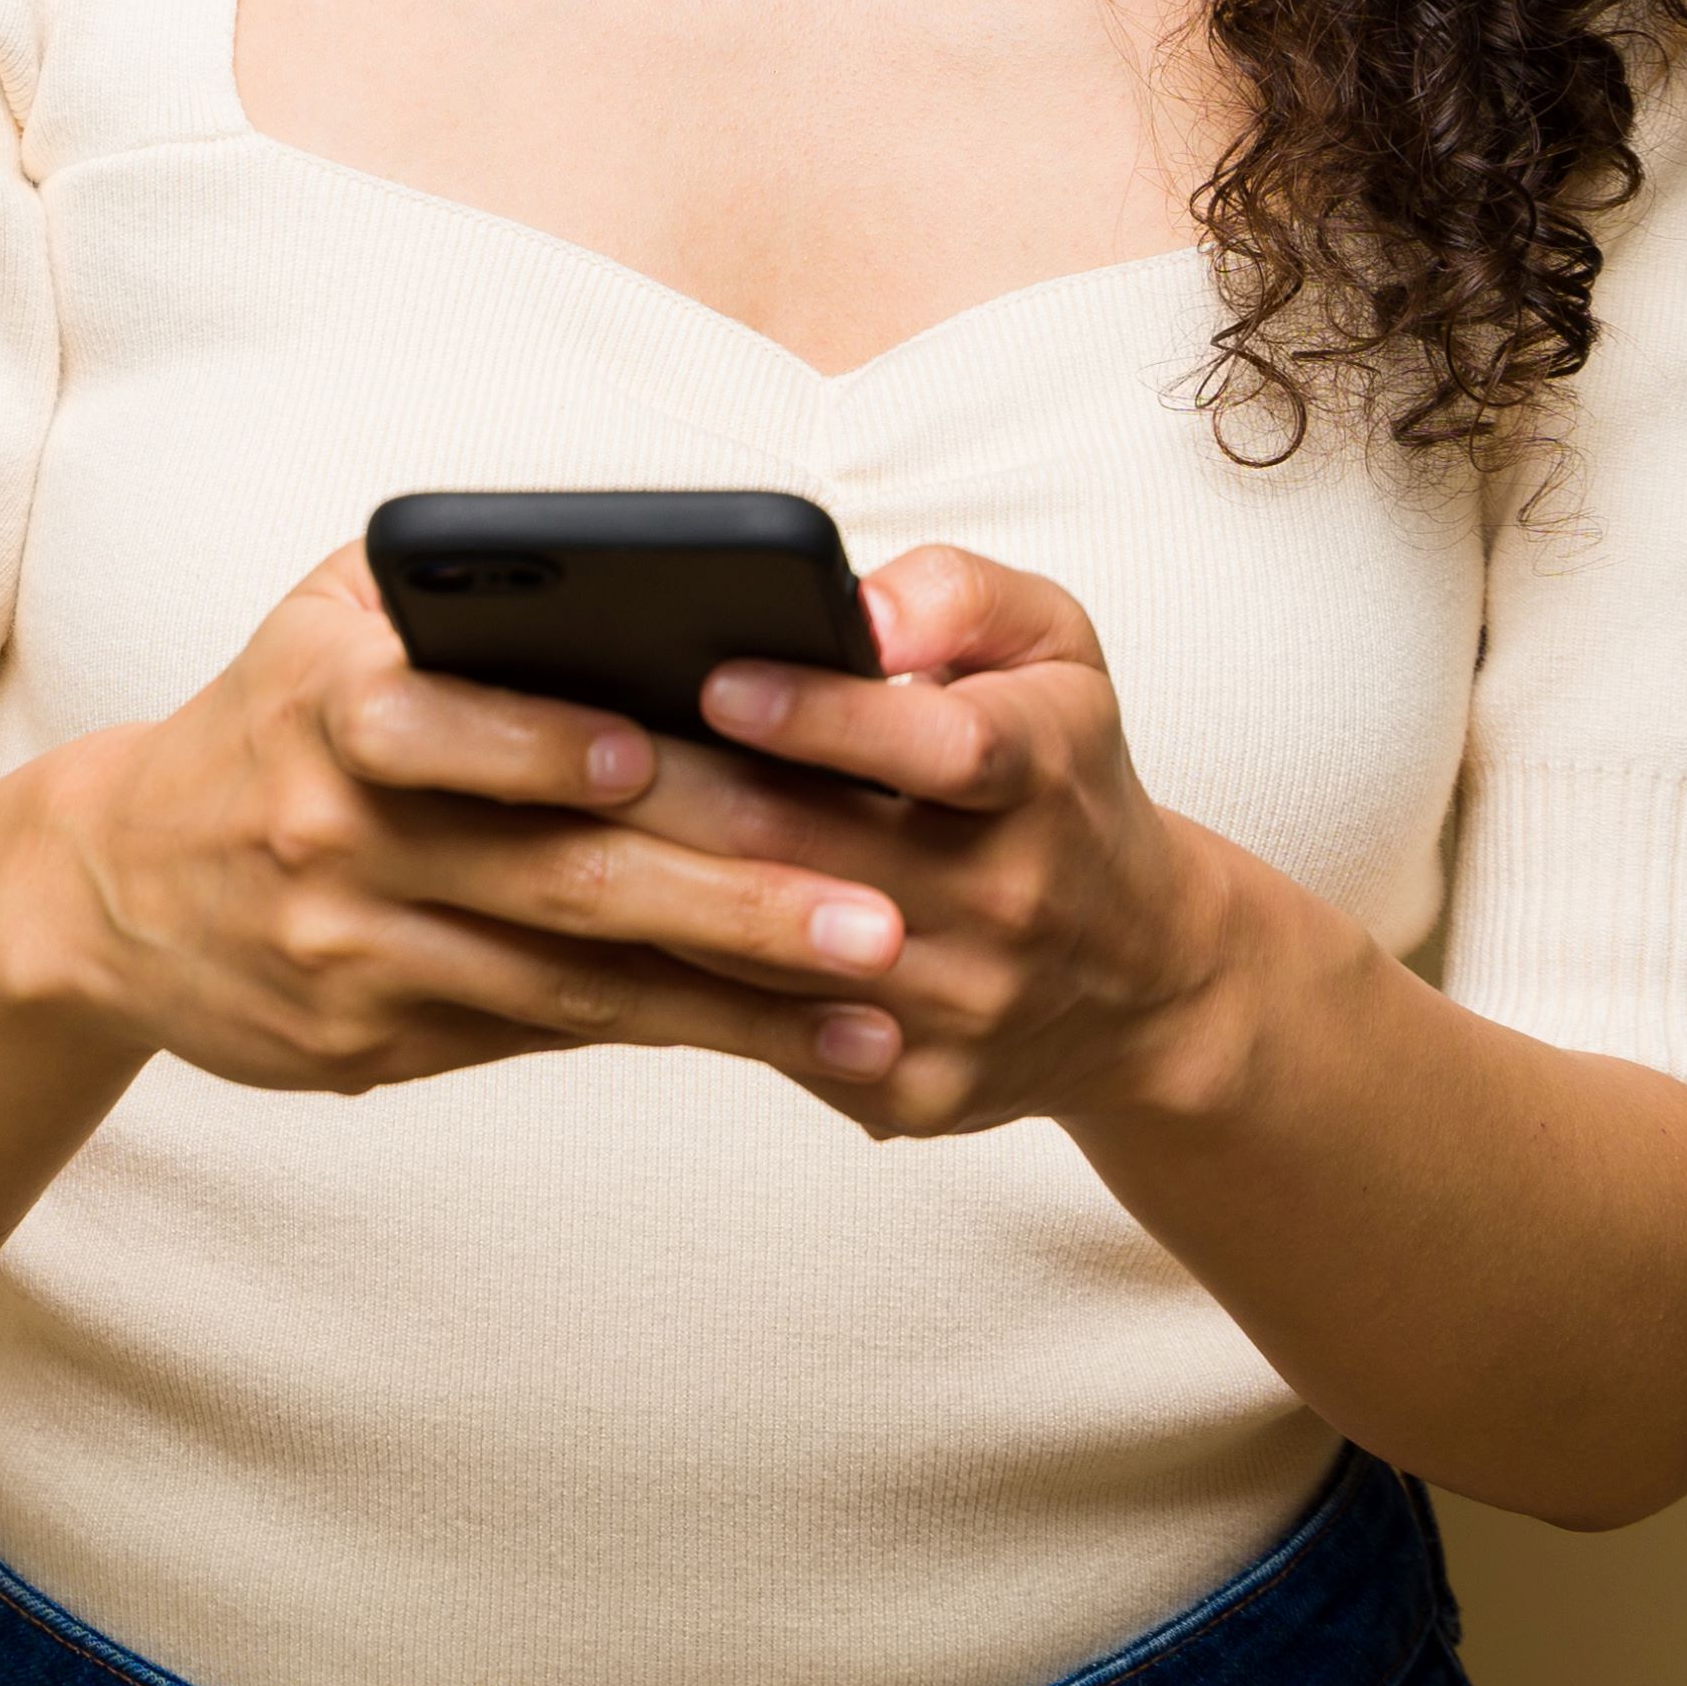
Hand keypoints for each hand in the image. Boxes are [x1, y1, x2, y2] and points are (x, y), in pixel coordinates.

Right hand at [0, 547, 917, 1100]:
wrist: (113, 890)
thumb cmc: (277, 719)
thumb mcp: (327, 617)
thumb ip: (462, 584)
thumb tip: (661, 587)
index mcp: (324, 699)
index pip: (435, 721)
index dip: (547, 743)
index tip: (667, 752)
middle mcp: (332, 831)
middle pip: (554, 873)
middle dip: (728, 895)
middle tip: (876, 913)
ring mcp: (354, 952)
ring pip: (574, 978)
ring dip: (738, 993)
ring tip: (879, 993)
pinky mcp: (377, 1044)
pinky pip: (556, 1033)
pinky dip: (686, 1035)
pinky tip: (800, 1040)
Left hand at [623, 545, 1308, 1140]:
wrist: (1145, 979)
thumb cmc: (1064, 779)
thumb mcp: (1056, 651)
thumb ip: (962, 594)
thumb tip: (860, 606)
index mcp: (1045, 780)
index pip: (945, 750)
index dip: (823, 717)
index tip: (715, 675)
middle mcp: (1012, 904)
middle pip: (822, 854)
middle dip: (682, 796)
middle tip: (566, 741)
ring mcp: (962, 1012)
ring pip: (770, 955)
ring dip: (650, 895)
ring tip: (542, 828)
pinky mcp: (910, 1091)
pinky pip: (764, 1035)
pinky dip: (671, 985)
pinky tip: (582, 932)